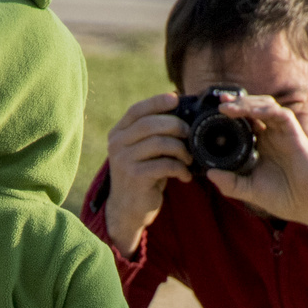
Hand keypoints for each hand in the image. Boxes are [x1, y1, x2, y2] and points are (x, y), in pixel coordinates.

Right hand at [103, 93, 194, 257]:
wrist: (127, 209)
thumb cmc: (141, 176)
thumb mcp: (142, 151)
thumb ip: (152, 132)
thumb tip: (179, 107)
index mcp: (117, 134)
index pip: (136, 110)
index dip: (156, 102)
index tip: (176, 98)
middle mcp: (117, 145)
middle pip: (150, 124)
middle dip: (176, 125)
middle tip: (190, 135)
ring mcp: (124, 161)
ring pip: (160, 143)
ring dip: (181, 149)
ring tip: (189, 159)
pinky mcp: (135, 177)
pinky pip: (164, 165)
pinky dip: (180, 169)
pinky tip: (185, 176)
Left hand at [204, 93, 307, 226]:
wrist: (307, 206)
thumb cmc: (281, 197)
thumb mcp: (249, 190)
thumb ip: (230, 183)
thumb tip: (209, 174)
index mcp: (260, 145)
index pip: (245, 121)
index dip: (231, 114)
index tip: (214, 112)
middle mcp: (271, 135)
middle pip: (254, 108)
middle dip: (237, 103)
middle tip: (220, 103)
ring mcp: (283, 134)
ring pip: (266, 106)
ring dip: (248, 104)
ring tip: (229, 107)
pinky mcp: (295, 135)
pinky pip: (281, 115)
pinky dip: (266, 111)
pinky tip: (252, 112)